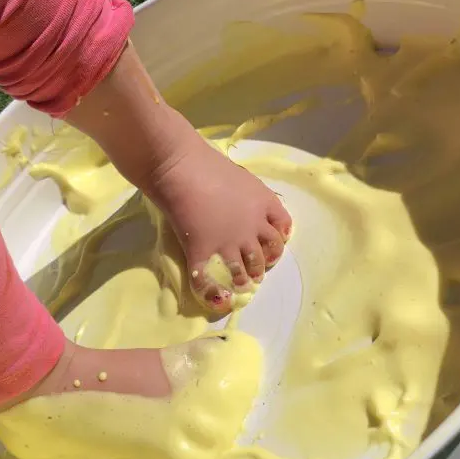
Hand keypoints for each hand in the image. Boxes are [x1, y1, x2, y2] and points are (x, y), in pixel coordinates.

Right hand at [64, 41, 290, 311]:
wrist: (176, 162)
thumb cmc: (202, 160)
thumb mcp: (236, 174)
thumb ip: (244, 193)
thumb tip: (237, 203)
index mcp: (262, 202)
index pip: (283, 228)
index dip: (279, 241)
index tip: (271, 246)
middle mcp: (252, 225)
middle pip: (268, 254)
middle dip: (264, 264)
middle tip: (255, 270)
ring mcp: (229, 241)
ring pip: (245, 270)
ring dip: (244, 280)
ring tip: (239, 284)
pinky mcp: (204, 250)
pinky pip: (208, 280)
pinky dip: (214, 295)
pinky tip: (217, 298)